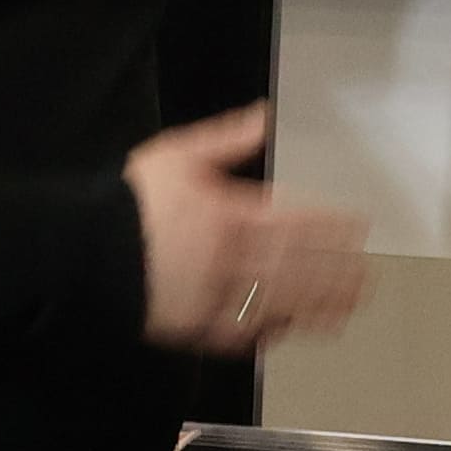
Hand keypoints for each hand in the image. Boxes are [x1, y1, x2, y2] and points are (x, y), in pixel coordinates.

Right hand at [125, 104, 368, 356]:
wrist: (83, 255)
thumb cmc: (130, 204)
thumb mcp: (177, 156)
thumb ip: (227, 139)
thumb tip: (267, 116)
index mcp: (230, 216)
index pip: (295, 223)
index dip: (330, 227)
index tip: (358, 230)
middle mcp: (231, 261)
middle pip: (296, 268)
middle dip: (334, 274)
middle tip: (367, 278)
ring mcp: (216, 298)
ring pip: (279, 304)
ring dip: (317, 307)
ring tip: (347, 309)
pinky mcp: (196, 329)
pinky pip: (243, 335)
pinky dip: (271, 333)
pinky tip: (293, 331)